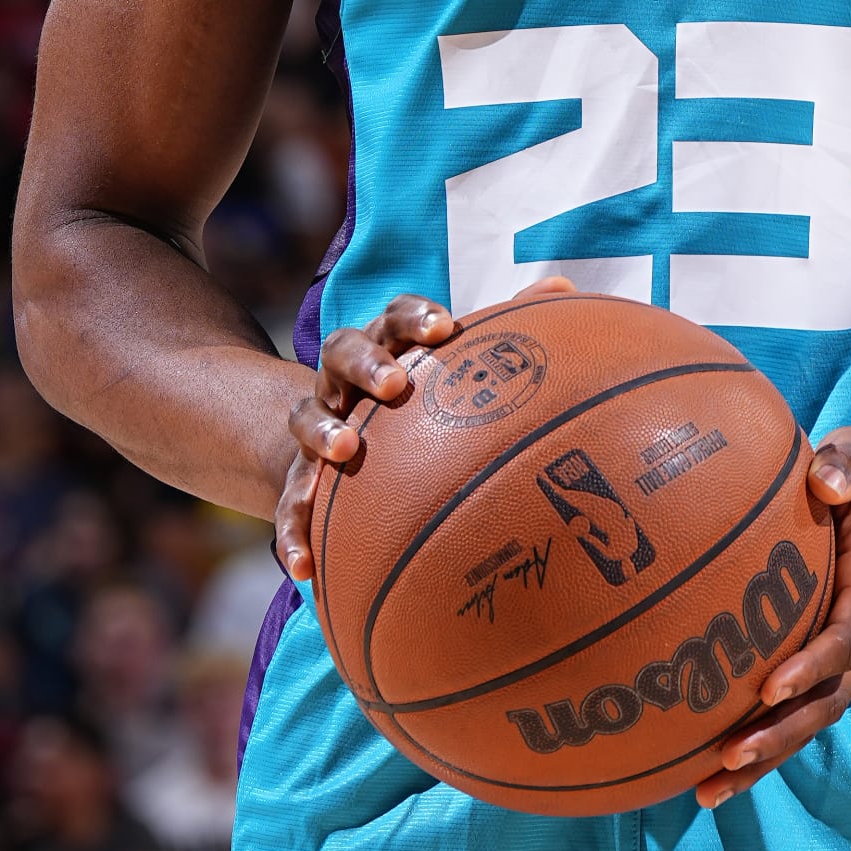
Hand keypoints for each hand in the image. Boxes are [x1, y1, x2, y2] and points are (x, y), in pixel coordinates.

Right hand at [275, 277, 572, 580]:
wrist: (344, 445)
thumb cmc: (418, 402)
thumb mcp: (454, 369)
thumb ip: (502, 335)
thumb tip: (561, 285)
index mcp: (386, 348)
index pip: (394, 318)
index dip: (415, 317)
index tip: (444, 327)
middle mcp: (344, 381)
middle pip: (341, 351)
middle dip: (367, 363)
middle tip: (394, 382)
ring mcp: (319, 427)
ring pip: (305, 416)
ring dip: (321, 430)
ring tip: (344, 449)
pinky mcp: (300, 479)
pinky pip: (289, 505)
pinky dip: (293, 532)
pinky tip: (306, 565)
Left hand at [693, 423, 850, 810]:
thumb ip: (850, 463)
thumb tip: (825, 479)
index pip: (847, 637)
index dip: (813, 665)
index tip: (770, 686)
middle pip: (827, 700)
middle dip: (781, 734)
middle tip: (728, 756)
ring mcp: (843, 652)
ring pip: (809, 719)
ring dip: (764, 758)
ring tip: (707, 791)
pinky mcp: (819, 658)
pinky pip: (790, 710)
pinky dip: (756, 745)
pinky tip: (701, 773)